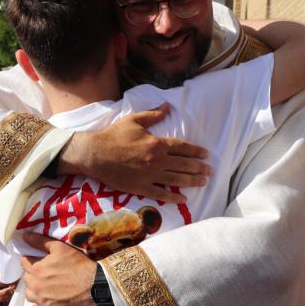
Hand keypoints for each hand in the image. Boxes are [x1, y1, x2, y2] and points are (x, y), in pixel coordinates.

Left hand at [21, 234, 96, 305]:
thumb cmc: (78, 264)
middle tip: (44, 273)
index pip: (24, 263)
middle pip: (26, 279)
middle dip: (32, 275)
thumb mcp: (60, 247)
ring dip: (34, 291)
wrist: (95, 284)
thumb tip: (24, 236)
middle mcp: (36, 286)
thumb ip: (40, 241)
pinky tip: (41, 305)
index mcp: (36, 269)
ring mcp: (42, 301)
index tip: (38, 261)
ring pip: (29, 295)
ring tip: (44, 288)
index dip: (30, 260)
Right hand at [59, 103, 210, 201]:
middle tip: (210, 171)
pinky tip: (183, 199)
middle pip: (184, 165)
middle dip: (199, 168)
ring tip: (203, 182)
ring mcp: (150, 176)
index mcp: (157, 144)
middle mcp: (157, 161)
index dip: (196, 151)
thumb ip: (153, 115)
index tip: (206, 154)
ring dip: (192, 181)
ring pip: (177, 180)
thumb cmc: (114, 135)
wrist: (95, 154)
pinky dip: (173, 197)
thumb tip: (167, 106)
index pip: (182, 147)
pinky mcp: (141, 187)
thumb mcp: (134, 120)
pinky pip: (161, 194)